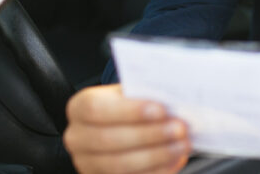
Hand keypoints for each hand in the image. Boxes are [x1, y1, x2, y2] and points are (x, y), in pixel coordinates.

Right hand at [64, 84, 191, 173]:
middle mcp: (77, 138)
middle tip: (179, 128)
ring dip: (156, 155)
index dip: (129, 110)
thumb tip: (173, 101)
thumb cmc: (127, 106)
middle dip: (149, 135)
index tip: (160, 109)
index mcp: (80, 108)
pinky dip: (156, 171)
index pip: (96, 108)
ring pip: (119, 164)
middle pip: (109, 139)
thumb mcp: (129, 94)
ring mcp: (87, 163)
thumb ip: (143, 94)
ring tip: (182, 145)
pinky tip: (175, 160)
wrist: (119, 125)